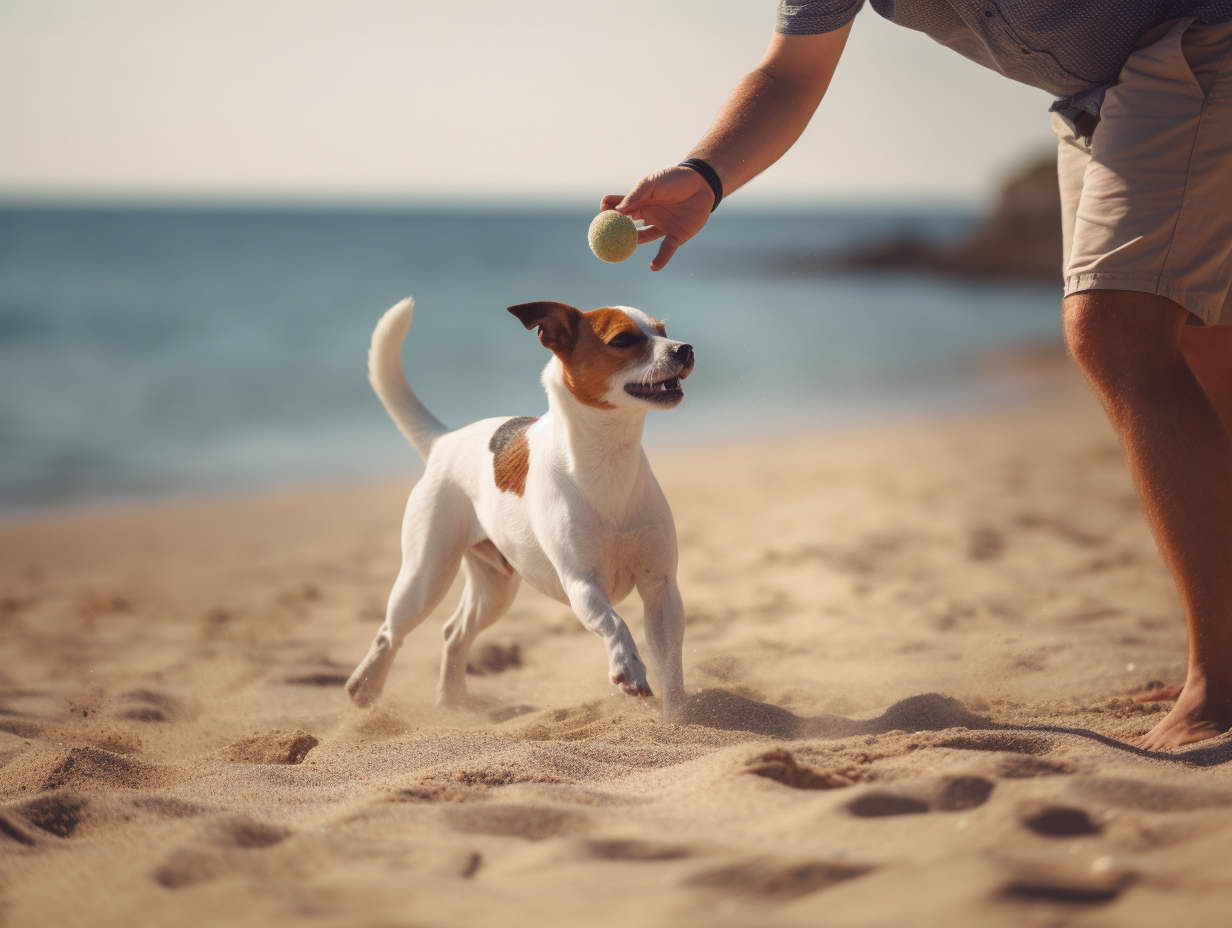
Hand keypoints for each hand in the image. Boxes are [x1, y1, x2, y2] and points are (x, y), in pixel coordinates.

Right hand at [600, 166, 715, 270]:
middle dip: (616, 231)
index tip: (602, 214)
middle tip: (605, 237)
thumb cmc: (674, 179)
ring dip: (633, 243)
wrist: (701, 183)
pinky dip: (660, 259)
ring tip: (623, 248)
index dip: (609, 211)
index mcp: (640, 202)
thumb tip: (618, 211)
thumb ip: (636, 195)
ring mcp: (662, 226)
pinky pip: (667, 249)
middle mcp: (648, 215)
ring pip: (643, 238)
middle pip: (627, 225)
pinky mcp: (676, 235)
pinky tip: (653, 267)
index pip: (619, 207)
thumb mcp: (652, 183)